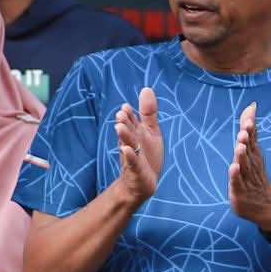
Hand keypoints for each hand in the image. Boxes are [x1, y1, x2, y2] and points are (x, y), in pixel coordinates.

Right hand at [112, 88, 164, 208]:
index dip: (128, 115)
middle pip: (127, 131)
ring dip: (123, 135)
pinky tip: (127, 149)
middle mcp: (131, 142)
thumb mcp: (150, 131)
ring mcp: (132, 156)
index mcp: (135, 132)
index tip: (125, 107)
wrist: (141, 183)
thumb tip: (147, 88)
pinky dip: (129, 156)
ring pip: (127, 144)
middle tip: (121, 114)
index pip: (130, 121)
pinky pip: (132, 162)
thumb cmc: (146, 155)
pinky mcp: (135, 170)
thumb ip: (148, 112)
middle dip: (124, 123)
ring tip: (119, 127)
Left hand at [228, 103, 270, 230]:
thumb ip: (250, 132)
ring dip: (242, 155)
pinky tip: (233, 167)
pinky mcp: (240, 192)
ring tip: (240, 145)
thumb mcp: (252, 154)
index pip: (252, 139)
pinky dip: (236, 175)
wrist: (268, 209)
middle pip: (249, 151)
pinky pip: (238, 183)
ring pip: (244, 166)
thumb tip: (251, 107)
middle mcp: (252, 166)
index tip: (250, 113)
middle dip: (247, 139)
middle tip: (245, 128)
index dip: (250, 127)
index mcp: (254, 156)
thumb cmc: (256, 178)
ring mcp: (247, 179)